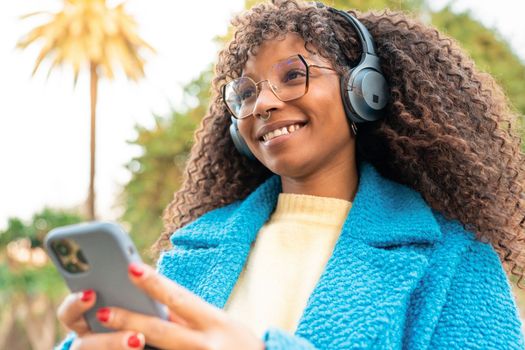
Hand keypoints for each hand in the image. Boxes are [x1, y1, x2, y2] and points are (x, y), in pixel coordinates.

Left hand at [57, 263, 265, 349]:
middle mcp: (207, 345)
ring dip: (130, 346)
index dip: (155, 284)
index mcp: (216, 323)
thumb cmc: (241, 345)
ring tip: (103, 339)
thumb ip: (192, 316)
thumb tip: (159, 303)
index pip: (181, 299)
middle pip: (162, 331)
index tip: (132, 268)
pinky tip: (131, 349)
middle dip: (130, 321)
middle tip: (103, 310)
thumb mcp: (224, 324)